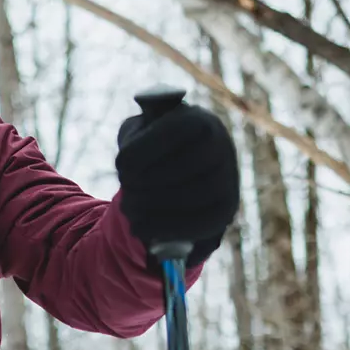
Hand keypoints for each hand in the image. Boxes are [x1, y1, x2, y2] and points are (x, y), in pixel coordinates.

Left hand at [116, 101, 238, 265]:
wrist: (178, 173)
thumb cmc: (153, 148)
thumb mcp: (139, 133)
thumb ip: (135, 136)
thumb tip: (133, 152)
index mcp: (199, 120)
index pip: (176, 131)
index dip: (143, 151)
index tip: (121, 165)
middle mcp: (221, 146)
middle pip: (186, 166)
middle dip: (146, 181)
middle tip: (125, 188)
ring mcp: (227, 180)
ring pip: (194, 197)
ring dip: (152, 206)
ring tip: (127, 207)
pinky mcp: (225, 210)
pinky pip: (200, 224)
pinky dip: (164, 228)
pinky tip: (138, 228)